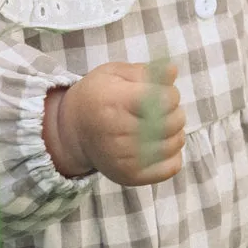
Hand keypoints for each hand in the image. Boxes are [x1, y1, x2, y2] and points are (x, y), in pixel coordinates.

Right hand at [45, 61, 185, 186]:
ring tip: (159, 127)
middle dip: (174, 112)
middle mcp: (119, 134)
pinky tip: (158, 145)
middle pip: (172, 122)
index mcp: (115, 103)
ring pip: (175, 144)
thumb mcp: (114, 74)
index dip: (170, 94)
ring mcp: (125, 159)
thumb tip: (172, 71)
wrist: (72, 131)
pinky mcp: (131, 176)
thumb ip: (144, 72)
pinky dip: (172, 154)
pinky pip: (172, 167)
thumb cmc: (97, 96)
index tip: (162, 93)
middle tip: (160, 111)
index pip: (165, 100)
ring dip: (174, 133)